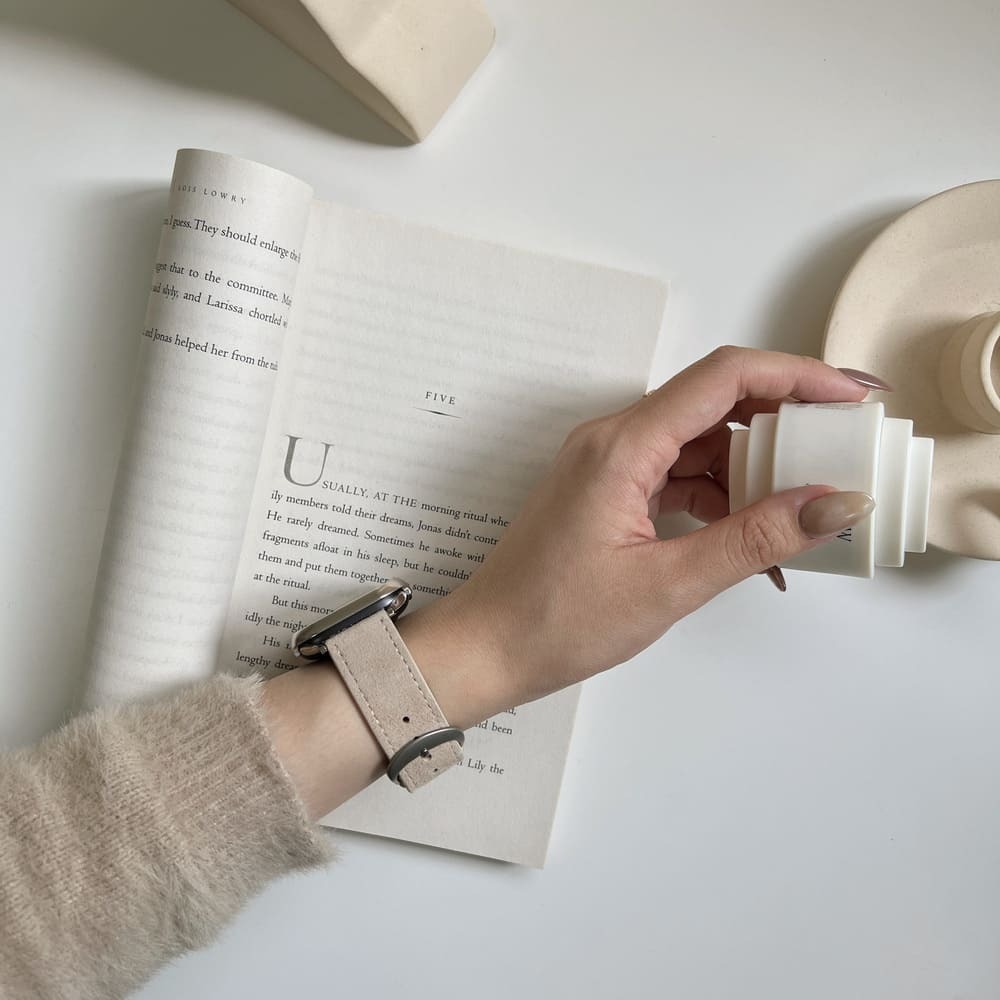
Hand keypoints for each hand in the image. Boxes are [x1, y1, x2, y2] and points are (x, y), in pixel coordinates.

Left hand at [405, 347, 877, 721]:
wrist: (488, 648)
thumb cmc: (555, 620)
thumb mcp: (669, 584)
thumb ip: (755, 539)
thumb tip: (834, 504)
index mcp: (621, 446)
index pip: (725, 377)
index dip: (798, 376)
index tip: (855, 398)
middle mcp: (614, 440)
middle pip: (717, 399)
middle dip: (787, 418)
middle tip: (845, 448)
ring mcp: (610, 464)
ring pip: (703, 439)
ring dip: (757, 466)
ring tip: (806, 506)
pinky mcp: (611, 490)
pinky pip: (681, 473)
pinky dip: (723, 496)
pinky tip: (753, 535)